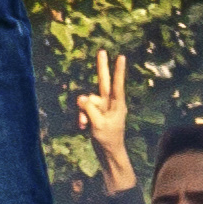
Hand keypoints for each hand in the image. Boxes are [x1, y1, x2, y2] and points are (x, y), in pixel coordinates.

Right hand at [72, 48, 134, 191]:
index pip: (117, 84)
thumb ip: (89, 109)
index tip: (122, 57)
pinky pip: (84, 109)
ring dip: (83, 112)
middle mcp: (111, 103)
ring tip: (86, 124)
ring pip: (87, 101)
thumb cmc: (108, 139)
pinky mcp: (96, 113)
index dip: (118, 70)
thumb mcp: (98, 124)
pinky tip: (83, 127)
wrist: (108, 153)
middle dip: (102, 67)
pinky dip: (82, 117)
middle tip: (102, 51)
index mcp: (117, 104)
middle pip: (104, 82)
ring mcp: (103, 107)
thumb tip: (80, 97)